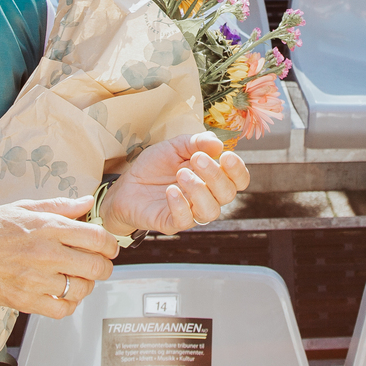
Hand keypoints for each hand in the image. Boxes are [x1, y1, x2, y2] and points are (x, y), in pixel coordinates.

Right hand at [0, 197, 119, 319]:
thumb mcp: (22, 207)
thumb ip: (59, 207)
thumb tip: (86, 203)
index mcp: (47, 227)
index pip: (97, 238)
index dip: (110, 244)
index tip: (109, 247)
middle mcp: (45, 253)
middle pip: (96, 266)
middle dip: (104, 266)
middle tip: (98, 264)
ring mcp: (36, 279)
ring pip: (82, 289)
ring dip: (86, 285)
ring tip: (77, 278)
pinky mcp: (25, 300)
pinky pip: (62, 309)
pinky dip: (69, 304)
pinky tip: (63, 294)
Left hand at [101, 132, 250, 235]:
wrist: (126, 185)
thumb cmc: (155, 167)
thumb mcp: (174, 147)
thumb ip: (195, 142)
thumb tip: (218, 143)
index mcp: (212, 178)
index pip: (238, 180)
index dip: (238, 170)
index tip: (226, 155)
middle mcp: (207, 197)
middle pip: (227, 194)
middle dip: (215, 175)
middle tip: (196, 159)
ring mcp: (190, 212)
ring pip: (210, 211)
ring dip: (199, 191)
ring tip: (181, 174)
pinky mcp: (171, 223)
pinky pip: (184, 220)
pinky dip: (180, 205)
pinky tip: (170, 190)